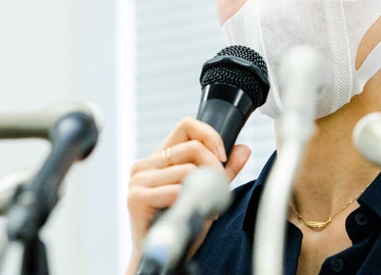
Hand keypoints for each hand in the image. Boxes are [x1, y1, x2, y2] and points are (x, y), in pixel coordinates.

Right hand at [125, 117, 250, 272]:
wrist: (162, 253)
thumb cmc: (179, 222)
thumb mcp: (205, 190)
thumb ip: (223, 171)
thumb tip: (243, 150)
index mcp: (159, 158)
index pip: (186, 126)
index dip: (209, 135)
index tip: (222, 156)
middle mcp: (145, 165)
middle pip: (192, 147)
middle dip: (214, 168)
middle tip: (218, 188)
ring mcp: (138, 180)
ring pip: (187, 170)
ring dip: (203, 189)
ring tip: (203, 206)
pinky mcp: (137, 198)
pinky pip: (176, 191)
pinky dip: (189, 202)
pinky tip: (190, 214)